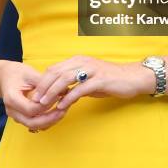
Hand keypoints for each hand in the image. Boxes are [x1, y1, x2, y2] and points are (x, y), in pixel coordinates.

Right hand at [0, 61, 66, 130]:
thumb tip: (62, 89)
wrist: (4, 76)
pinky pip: (35, 123)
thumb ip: (44, 82)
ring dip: (50, 121)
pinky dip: (46, 120)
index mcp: (12, 99)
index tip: (59, 96)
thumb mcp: (29, 73)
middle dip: (50, 118)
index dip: (47, 105)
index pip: (31, 109)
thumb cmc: (16, 72)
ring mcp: (16, 116)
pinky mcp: (21, 117)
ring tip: (63, 111)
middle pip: (32, 122)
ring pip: (34, 125)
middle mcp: (12, 111)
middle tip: (64, 109)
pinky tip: (57, 112)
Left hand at [30, 55, 153, 115]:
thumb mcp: (88, 80)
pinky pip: (80, 89)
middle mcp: (82, 62)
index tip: (35, 94)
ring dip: (52, 92)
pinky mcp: (100, 79)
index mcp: (78, 60)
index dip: (42, 81)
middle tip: (35, 101)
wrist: (132, 78)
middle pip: (56, 72)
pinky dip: (69, 97)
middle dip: (43, 87)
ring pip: (65, 79)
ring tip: (44, 104)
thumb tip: (58, 96)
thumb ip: (74, 84)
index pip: (54, 68)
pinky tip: (62, 106)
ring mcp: (91, 69)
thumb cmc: (109, 80)